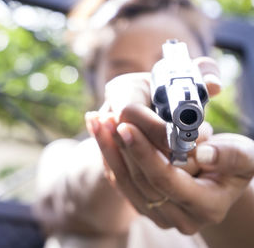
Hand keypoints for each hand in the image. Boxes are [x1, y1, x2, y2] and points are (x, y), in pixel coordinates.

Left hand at [86, 106, 253, 234]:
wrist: (219, 181)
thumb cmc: (233, 163)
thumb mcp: (244, 156)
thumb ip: (231, 156)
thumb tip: (204, 154)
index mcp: (205, 206)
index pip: (165, 179)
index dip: (143, 152)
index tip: (125, 126)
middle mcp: (179, 217)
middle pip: (139, 180)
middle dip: (120, 147)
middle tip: (104, 118)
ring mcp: (159, 215)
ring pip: (124, 182)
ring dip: (107, 150)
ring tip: (96, 121)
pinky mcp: (144, 206)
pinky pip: (120, 182)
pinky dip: (108, 156)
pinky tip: (99, 132)